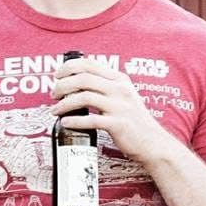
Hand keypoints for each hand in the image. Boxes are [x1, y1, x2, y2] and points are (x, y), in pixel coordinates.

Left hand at [51, 55, 167, 166]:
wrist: (152, 141)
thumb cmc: (133, 119)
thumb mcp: (123, 95)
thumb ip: (105, 86)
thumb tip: (77, 81)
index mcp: (119, 79)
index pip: (88, 64)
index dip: (68, 67)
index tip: (57, 75)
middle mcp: (120, 89)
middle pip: (83, 79)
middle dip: (62, 85)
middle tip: (53, 94)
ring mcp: (119, 107)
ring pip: (84, 97)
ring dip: (64, 103)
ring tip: (55, 109)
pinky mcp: (118, 124)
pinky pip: (91, 120)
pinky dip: (74, 121)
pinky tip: (65, 122)